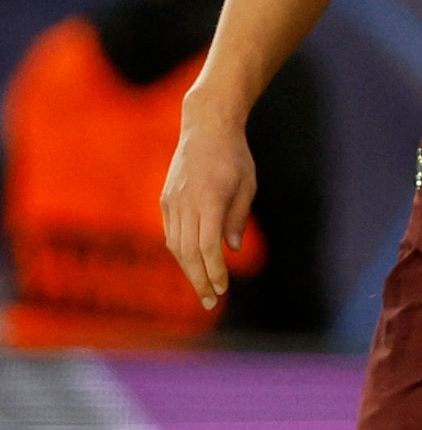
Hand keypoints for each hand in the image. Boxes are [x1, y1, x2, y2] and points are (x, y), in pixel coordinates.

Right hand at [160, 104, 256, 309]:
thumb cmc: (234, 156)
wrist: (206, 128)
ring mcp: (171, 202)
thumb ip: (238, 217)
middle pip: (187, 252)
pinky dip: (180, 252)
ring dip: (189, 270)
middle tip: (211, 302)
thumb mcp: (247, 184)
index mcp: (208, 200)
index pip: (207, 246)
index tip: (222, 288)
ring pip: (175, 246)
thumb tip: (231, 249)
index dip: (214, 271)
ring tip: (203, 288)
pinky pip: (171, 233)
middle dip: (199, 280)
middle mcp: (185, 203)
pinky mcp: (166, 200)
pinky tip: (192, 265)